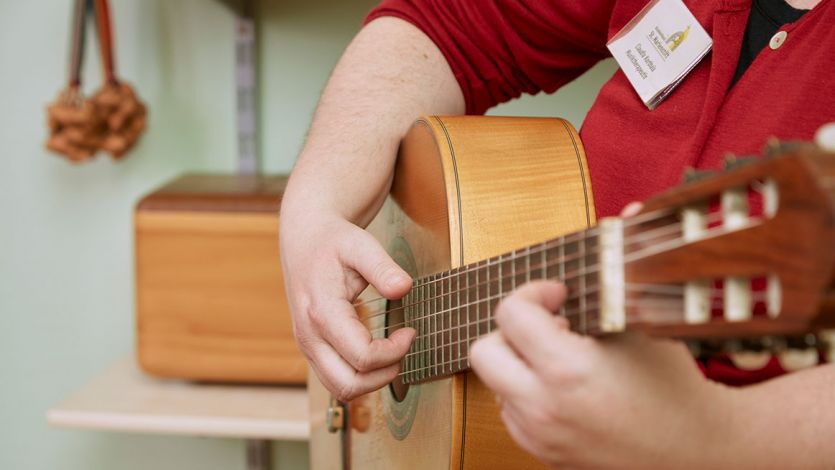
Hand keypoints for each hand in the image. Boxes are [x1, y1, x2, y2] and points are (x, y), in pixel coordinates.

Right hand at [279, 213, 414, 400]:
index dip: (394, 351)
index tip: (410, 331)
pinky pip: (334, 380)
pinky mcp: (310, 348)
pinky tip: (375, 353)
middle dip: (384, 375)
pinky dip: (358, 377)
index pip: (362, 357)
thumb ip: (383, 267)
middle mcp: (309, 336)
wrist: (305, 239)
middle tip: (403, 348)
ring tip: (392, 353)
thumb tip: (404, 288)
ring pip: (340, 389)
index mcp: (321, 312)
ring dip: (371, 381)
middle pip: (349, 385)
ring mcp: (307, 345)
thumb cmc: (334, 242)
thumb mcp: (361, 245)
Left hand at [469, 282, 733, 467]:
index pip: (510, 314)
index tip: (558, 294)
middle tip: (550, 326)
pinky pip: (509, 412)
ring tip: (563, 357)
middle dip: (510, 330)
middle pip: (482, 350)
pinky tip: (563, 387)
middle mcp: (543, 406)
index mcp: (567, 369)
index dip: (532, 293)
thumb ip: (625, 266)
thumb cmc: (676, 385)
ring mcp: (538, 435)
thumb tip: (624, 213)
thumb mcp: (649, 322)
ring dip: (518, 362)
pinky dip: (525, 393)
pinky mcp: (541, 453)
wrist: (697, 452)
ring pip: (494, 382)